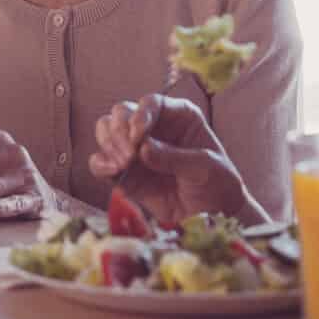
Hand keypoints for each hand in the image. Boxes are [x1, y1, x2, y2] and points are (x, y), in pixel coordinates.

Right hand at [89, 94, 262, 225]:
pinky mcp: (124, 173)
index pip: (151, 103)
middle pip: (122, 112)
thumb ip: (175, 158)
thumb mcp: (205, 168)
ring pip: (106, 130)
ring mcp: (136, 149)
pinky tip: (112, 171)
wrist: (212, 216)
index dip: (141, 115)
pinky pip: (101, 161)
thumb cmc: (217, 183)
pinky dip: (100, 164)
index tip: (139, 136)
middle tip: (129, 155)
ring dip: (109, 144)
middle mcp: (154, 127)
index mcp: (178, 116)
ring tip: (124, 165)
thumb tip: (143, 149)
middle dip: (120, 130)